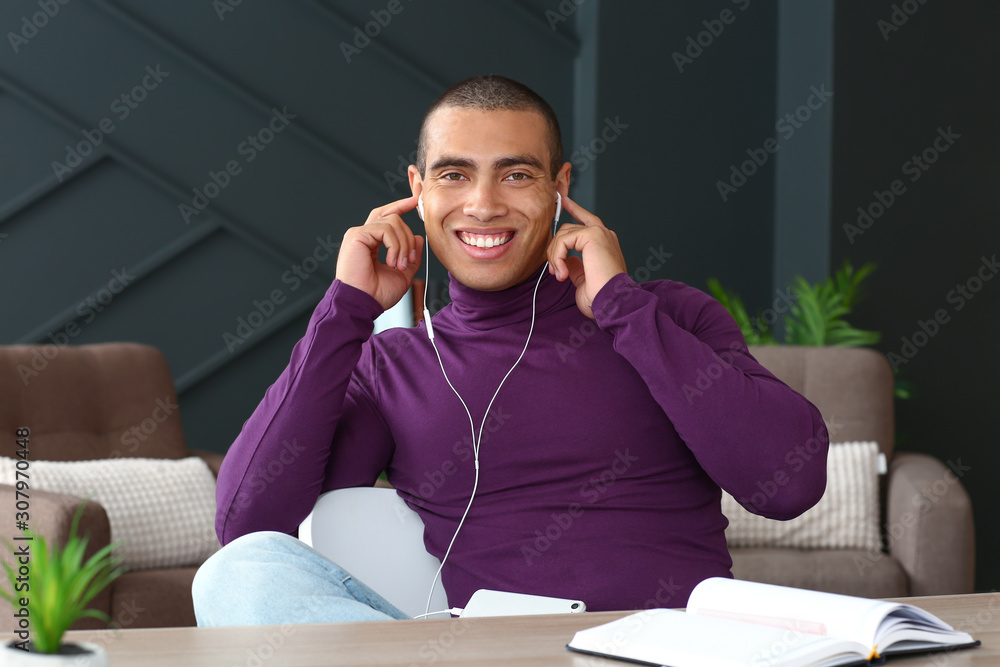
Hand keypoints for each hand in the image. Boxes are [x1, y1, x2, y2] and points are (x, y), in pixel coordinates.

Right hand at [335, 195, 423, 310]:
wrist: (362, 303)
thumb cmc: (376, 294)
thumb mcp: (402, 274)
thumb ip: (411, 255)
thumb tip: (419, 238)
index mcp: (372, 242)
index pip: (387, 216)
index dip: (401, 206)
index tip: (415, 200)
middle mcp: (364, 235)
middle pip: (393, 217)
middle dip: (408, 237)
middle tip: (410, 260)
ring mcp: (359, 233)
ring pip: (393, 222)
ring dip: (403, 245)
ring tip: (399, 265)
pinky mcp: (357, 235)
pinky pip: (385, 229)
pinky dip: (394, 245)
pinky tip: (391, 262)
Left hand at [547, 195, 626, 318]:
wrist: (612, 301)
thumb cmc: (601, 296)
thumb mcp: (584, 279)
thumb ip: (577, 265)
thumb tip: (568, 259)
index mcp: (605, 243)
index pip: (587, 221)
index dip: (575, 210)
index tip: (564, 202)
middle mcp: (604, 234)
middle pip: (569, 228)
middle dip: (555, 247)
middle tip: (555, 270)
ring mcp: (599, 232)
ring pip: (563, 234)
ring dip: (555, 256)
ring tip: (560, 275)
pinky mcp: (592, 234)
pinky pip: (563, 240)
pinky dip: (558, 257)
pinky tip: (563, 273)